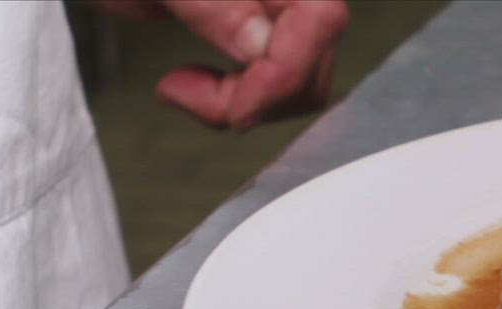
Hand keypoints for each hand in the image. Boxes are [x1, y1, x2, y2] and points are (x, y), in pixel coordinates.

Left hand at [91, 0, 349, 130]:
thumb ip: (215, 4)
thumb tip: (262, 49)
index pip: (322, 20)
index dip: (284, 73)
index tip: (232, 107)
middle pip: (315, 60)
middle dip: (260, 98)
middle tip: (185, 92)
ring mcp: (264, 7)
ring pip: (298, 80)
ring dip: (244, 105)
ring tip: (180, 89)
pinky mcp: (243, 29)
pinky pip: (268, 80)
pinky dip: (234, 99)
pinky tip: (189, 85)